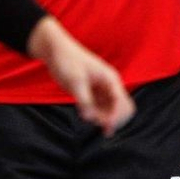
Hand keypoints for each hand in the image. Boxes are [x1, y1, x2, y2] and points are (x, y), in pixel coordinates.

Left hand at [29, 17, 133, 135]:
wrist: (56, 51)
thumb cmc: (68, 60)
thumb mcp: (75, 80)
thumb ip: (84, 100)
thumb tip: (89, 117)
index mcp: (110, 79)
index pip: (122, 102)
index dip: (116, 117)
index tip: (105, 127)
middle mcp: (109, 86)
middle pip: (122, 108)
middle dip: (113, 119)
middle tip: (97, 123)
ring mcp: (101, 91)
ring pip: (111, 111)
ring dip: (103, 118)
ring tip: (86, 115)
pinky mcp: (92, 94)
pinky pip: (100, 109)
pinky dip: (96, 115)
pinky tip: (85, 114)